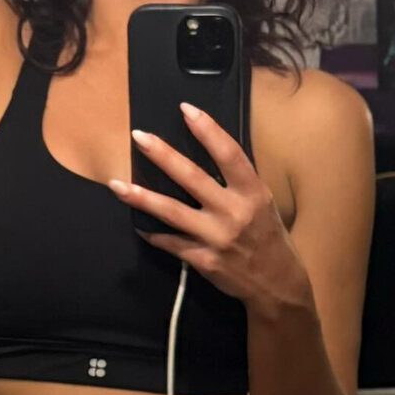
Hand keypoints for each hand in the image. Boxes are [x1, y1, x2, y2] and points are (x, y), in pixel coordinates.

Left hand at [107, 102, 311, 310]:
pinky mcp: (204, 260)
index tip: (185, 109)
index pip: (228, 153)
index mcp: (252, 192)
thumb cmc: (269, 236)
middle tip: (138, 136)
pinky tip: (137, 224)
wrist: (278, 284)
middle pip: (192, 177)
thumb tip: (207, 152)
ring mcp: (216, 237)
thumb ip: (238, 181)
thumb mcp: (263, 203)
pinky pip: (170, 243)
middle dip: (162, 154)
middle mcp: (234, 212)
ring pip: (172, 212)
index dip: (207, 129)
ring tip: (116, 184)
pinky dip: (152, 233)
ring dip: (141, 197)